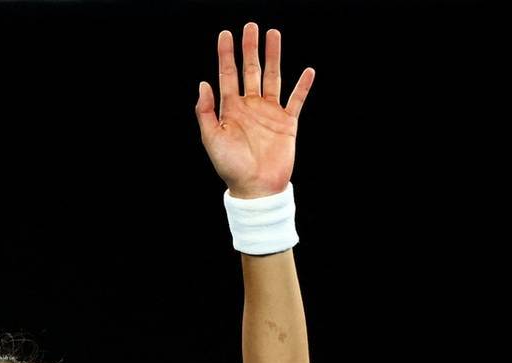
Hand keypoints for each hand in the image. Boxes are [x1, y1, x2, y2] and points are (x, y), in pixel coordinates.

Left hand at [195, 23, 314, 198]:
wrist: (256, 188)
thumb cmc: (231, 167)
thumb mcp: (211, 139)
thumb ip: (205, 112)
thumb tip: (203, 84)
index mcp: (230, 109)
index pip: (227, 75)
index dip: (226, 55)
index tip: (226, 35)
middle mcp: (250, 106)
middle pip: (251, 70)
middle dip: (250, 48)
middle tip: (251, 26)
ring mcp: (269, 113)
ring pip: (273, 77)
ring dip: (274, 56)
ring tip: (273, 35)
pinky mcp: (287, 123)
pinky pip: (296, 100)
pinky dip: (302, 86)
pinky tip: (307, 71)